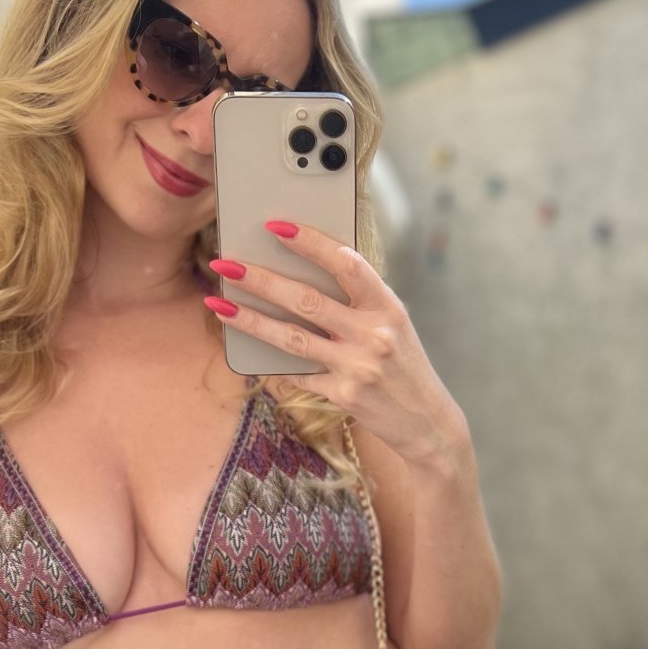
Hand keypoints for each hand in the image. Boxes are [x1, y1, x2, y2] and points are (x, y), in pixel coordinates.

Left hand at [206, 225, 465, 465]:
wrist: (428, 422)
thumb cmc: (404, 364)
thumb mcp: (394, 324)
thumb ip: (360, 299)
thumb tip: (306, 269)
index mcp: (387, 307)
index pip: (346, 264)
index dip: (310, 243)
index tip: (276, 226)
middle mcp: (374, 335)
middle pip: (307, 301)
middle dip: (262, 280)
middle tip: (227, 264)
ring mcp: (358, 368)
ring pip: (292, 338)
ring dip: (251, 320)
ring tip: (219, 304)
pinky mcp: (345, 396)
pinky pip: (298, 375)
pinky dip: (272, 363)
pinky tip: (246, 351)